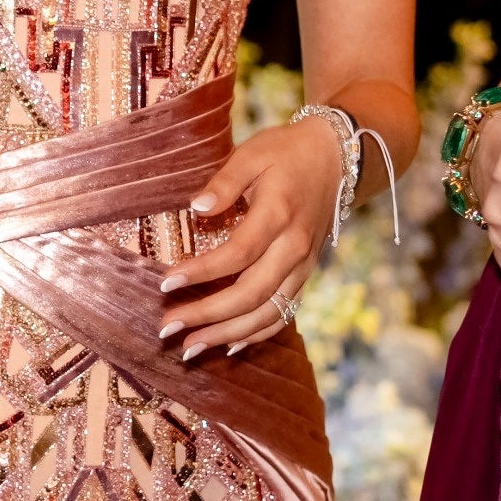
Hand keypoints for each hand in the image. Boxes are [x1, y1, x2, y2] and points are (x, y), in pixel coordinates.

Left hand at [158, 118, 345, 360]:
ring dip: (228, 335)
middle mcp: (293, 248)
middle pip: (250, 294)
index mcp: (278, 215)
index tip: (165, 283)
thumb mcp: (251, 153)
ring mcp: (303, 266)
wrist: (335, 158)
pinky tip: (229, 346)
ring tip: (190, 348)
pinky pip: (284, 313)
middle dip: (208, 316)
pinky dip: (257, 334)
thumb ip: (223, 182)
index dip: (201, 273)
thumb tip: (196, 209)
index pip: (236, 255)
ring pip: (267, 313)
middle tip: (168, 327)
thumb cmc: (285, 152)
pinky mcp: (306, 274)